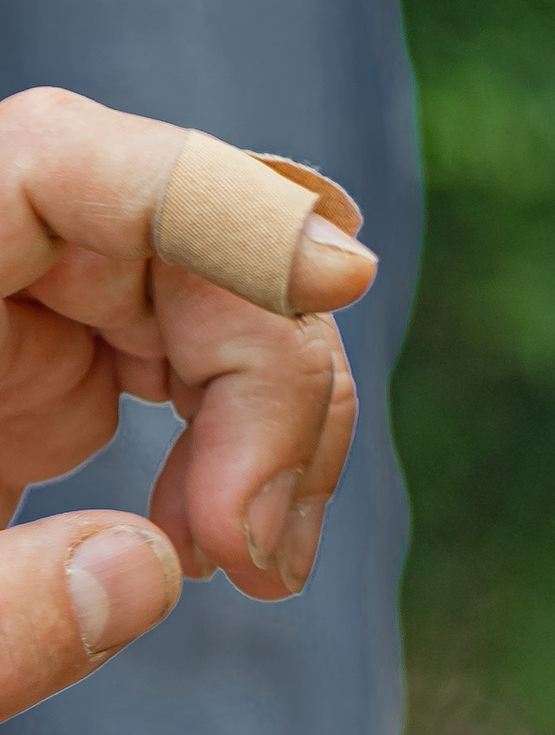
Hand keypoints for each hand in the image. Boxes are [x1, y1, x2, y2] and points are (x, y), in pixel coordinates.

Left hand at [0, 88, 375, 720]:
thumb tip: (148, 574)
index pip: (63, 160)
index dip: (216, 200)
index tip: (341, 284)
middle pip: (162, 238)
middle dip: (260, 364)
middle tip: (259, 551)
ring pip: (183, 304)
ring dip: (260, 416)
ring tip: (256, 563)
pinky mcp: (12, 407)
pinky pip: (156, 381)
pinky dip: (220, 454)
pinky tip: (222, 549)